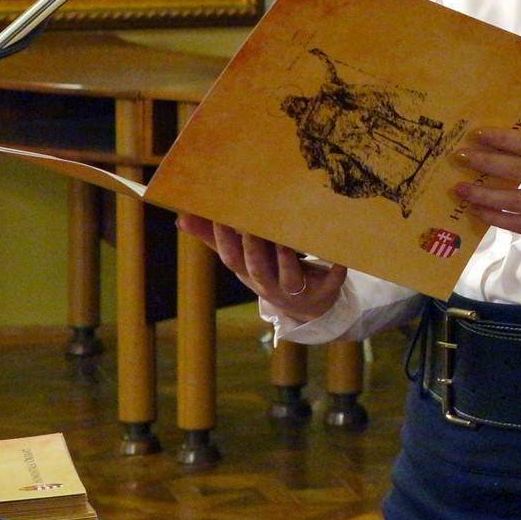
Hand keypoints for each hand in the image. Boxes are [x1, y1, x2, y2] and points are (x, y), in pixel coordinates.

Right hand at [176, 215, 346, 322]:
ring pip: (289, 277)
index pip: (230, 258)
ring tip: (286, 240)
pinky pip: (330, 283)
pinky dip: (335, 272)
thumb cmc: (270, 271)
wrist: (309, 305)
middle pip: (257, 268)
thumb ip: (214, 238)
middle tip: (250, 223)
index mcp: (248, 273)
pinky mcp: (323, 292)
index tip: (221, 214)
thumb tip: (181, 217)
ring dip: (287, 260)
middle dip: (253, 248)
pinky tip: (339, 258)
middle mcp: (269, 285)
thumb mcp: (242, 259)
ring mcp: (296, 291)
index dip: (223, 240)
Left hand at [454, 128, 520, 244]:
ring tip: (459, 189)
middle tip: (460, 157)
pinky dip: (494, 217)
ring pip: (514, 200)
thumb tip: (495, 145)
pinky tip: (476, 211)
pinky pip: (517, 224)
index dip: (501, 138)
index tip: (476, 135)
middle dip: (485, 162)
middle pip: (518, 170)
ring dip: (483, 194)